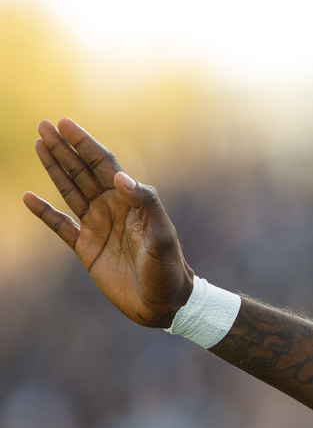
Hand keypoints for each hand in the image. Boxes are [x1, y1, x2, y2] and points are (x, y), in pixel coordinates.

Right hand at [22, 118, 194, 327]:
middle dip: (64, 148)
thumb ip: (145, 204)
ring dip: (54, 168)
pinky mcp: (86, 249)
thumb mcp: (162, 235)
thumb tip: (119, 176)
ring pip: (70, 191)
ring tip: (39, 144)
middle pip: (83, 171)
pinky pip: (60, 225)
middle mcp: (112, 210)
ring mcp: (98, 228)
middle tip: (43, 125)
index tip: (64, 123)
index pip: (104, 165)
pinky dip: (44, 212)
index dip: (85, 143)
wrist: (164, 304)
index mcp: (130, 202)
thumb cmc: (169, 270)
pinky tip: (29, 197)